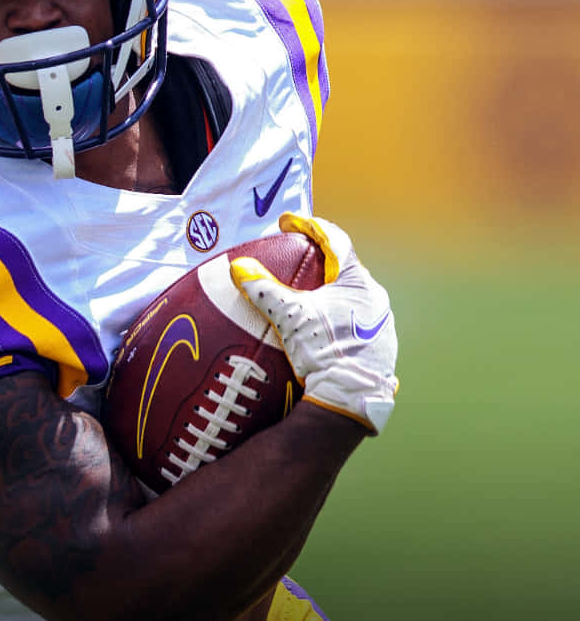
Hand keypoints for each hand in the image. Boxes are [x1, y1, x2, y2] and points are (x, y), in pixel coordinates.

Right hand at [230, 214, 397, 433]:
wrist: (351, 397)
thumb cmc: (323, 350)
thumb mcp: (289, 316)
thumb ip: (263, 289)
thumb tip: (239, 266)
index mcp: (358, 283)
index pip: (335, 241)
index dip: (309, 227)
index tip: (288, 222)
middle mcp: (375, 299)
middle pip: (343, 270)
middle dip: (319, 262)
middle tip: (295, 260)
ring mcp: (380, 325)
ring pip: (350, 298)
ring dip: (327, 293)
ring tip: (304, 298)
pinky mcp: (379, 348)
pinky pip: (353, 322)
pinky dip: (334, 318)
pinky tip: (318, 331)